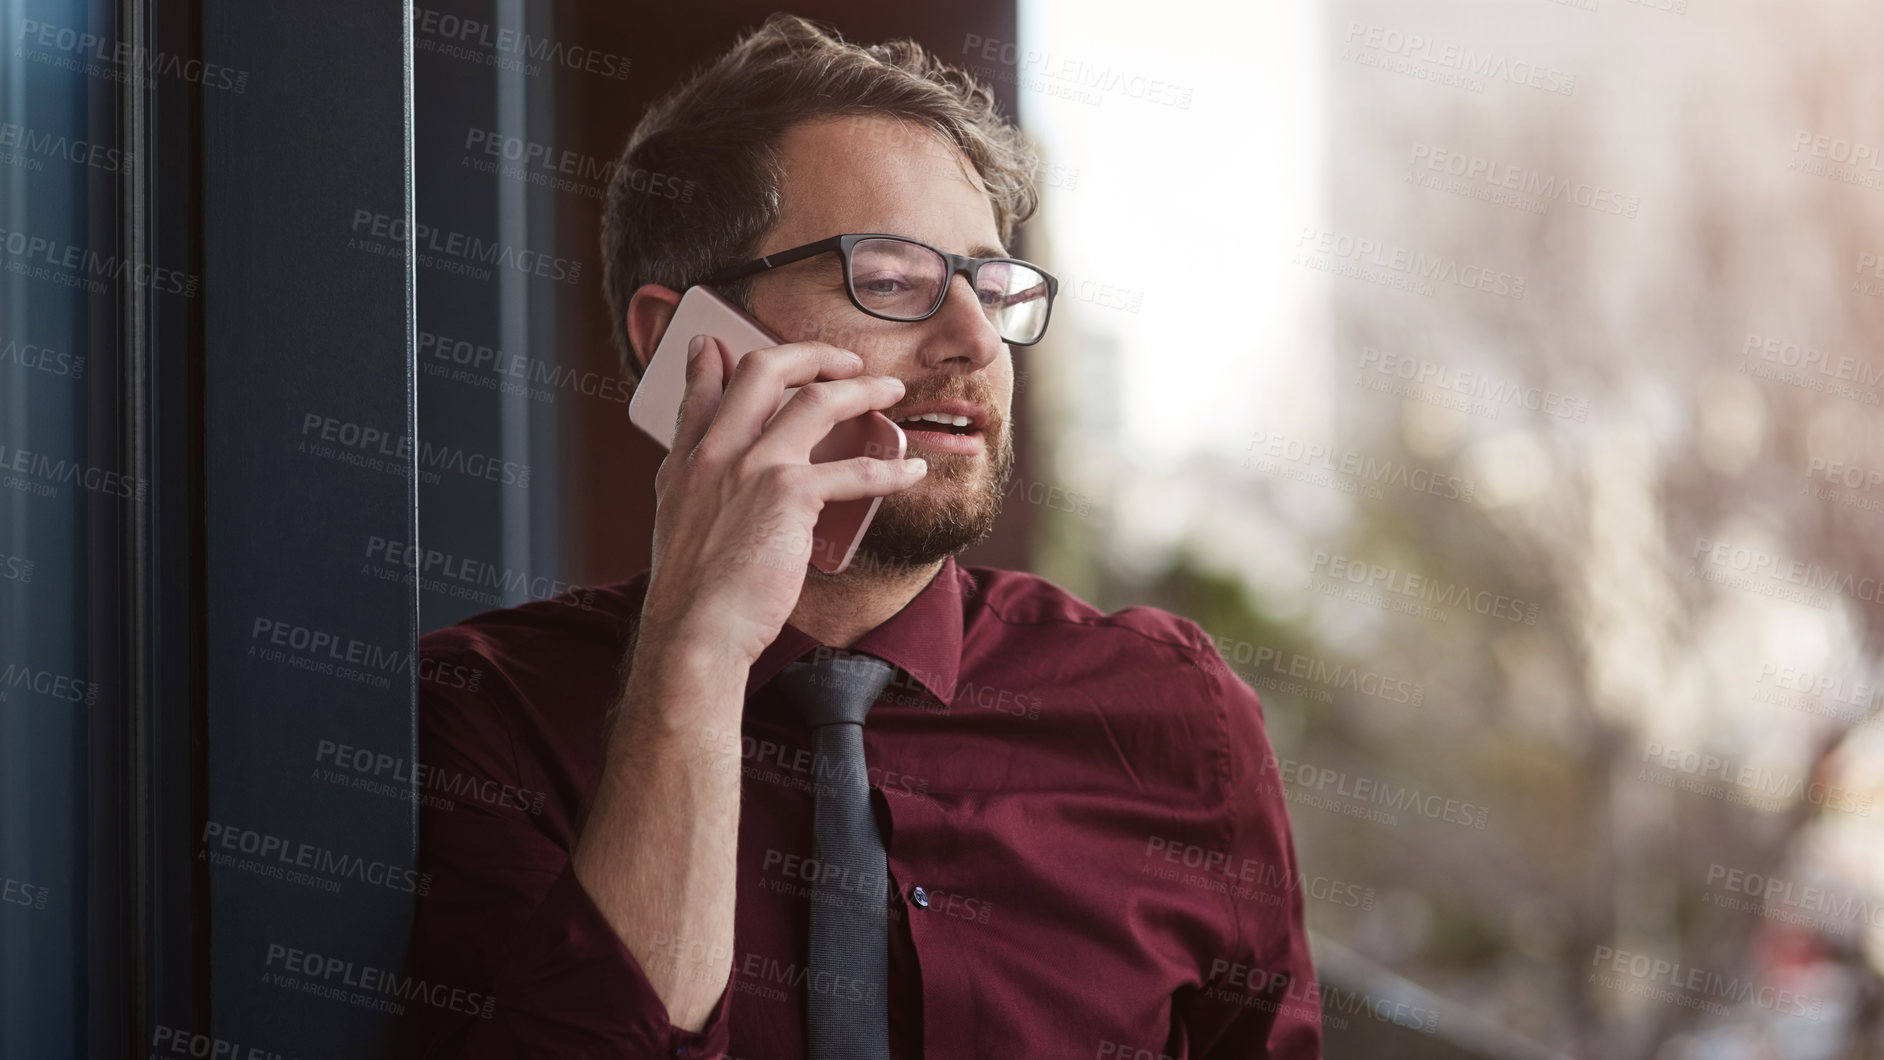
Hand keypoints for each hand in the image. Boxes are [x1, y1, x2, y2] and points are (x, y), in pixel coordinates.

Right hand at [636, 333, 927, 672]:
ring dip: (862, 390)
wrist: (696, 633)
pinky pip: (854, 469)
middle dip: (810, 353)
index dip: (712, 360)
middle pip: (764, 369)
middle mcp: (716, 452)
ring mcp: (752, 466)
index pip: (699, 391)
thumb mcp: (679, 527)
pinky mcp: (788, 494)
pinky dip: (890, 469)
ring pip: (815, 400)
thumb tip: (711, 475)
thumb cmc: (696, 596)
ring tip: (890, 391)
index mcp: (686, 461)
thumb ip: (696, 489)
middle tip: (841, 362)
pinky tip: (910, 472)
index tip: (720, 344)